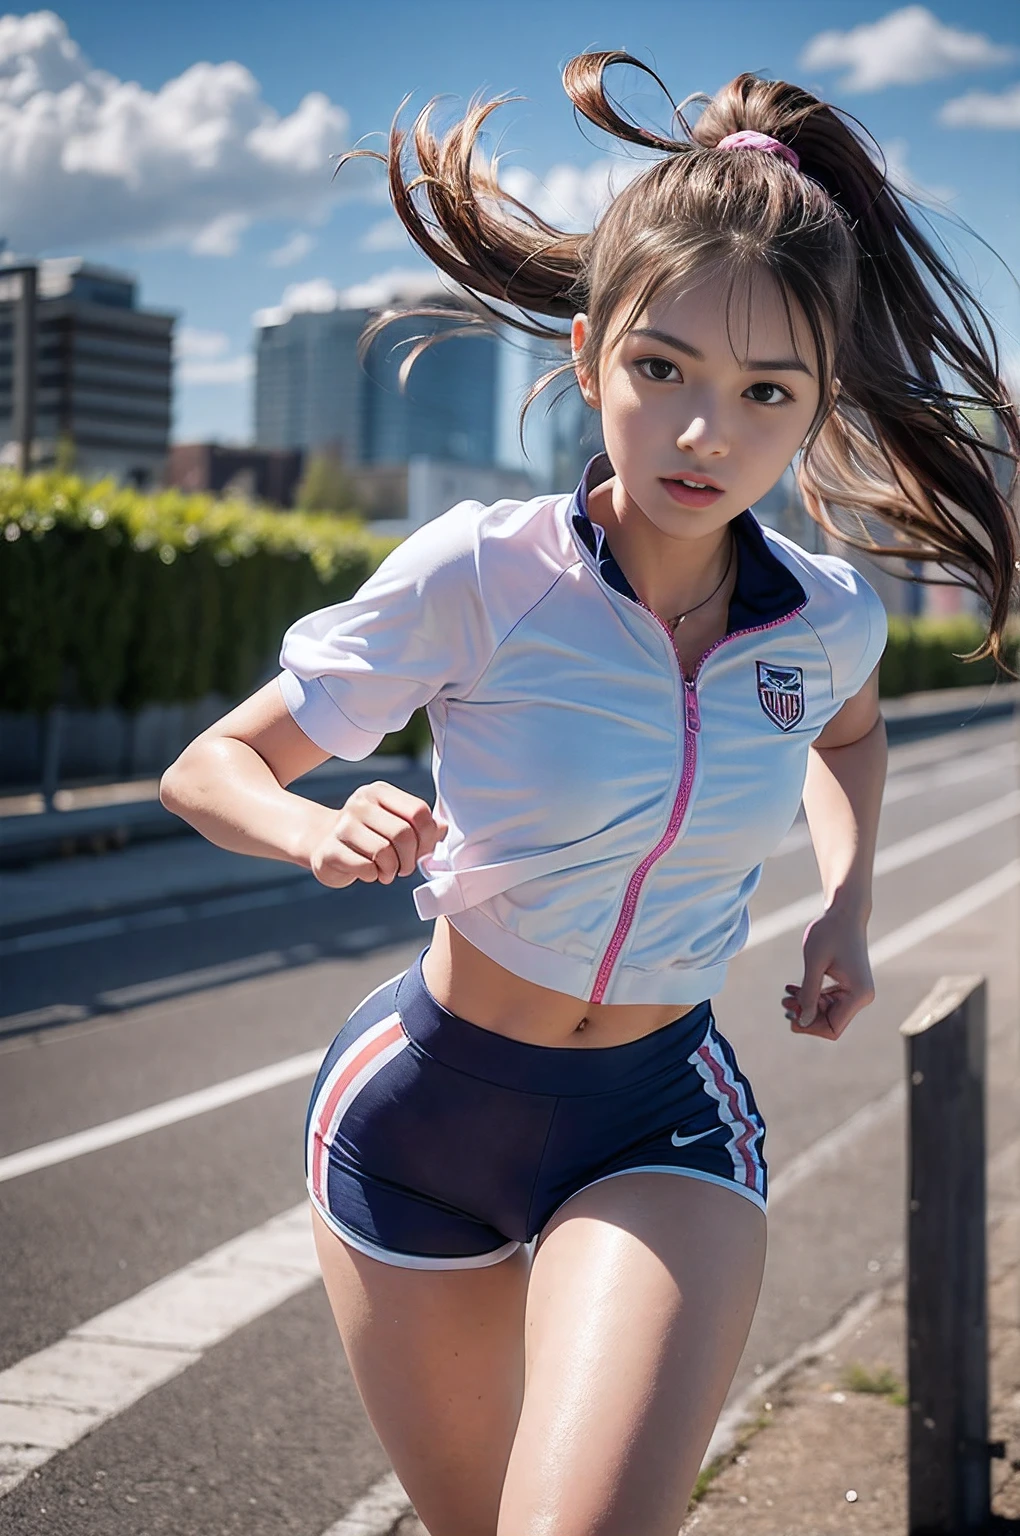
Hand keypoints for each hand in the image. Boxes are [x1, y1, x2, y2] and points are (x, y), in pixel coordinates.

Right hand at [307, 781, 448, 888]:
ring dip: (392, 870)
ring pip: (384, 852)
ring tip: (386, 871)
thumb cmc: (369, 836)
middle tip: (404, 867)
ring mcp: (341, 825)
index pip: (419, 811)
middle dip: (410, 858)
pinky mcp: (329, 850)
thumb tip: (443, 829)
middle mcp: (359, 803)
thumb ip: (422, 825)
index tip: (422, 851)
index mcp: (379, 792)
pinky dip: (373, 876)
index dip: (428, 837)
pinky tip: (369, 872)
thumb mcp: (395, 824)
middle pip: (403, 834)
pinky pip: (365, 867)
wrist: (323, 844)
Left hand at [782, 908, 874, 1040]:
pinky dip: (811, 996)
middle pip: (830, 1022)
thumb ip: (808, 995)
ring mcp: (857, 991)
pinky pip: (829, 1000)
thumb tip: (802, 1021)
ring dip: (806, 1005)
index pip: (833, 1028)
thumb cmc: (830, 933)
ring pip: (827, 1012)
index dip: (810, 1027)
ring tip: (786, 994)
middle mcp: (862, 996)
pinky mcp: (850, 985)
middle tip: (784, 1002)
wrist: (845, 912)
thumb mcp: (814, 964)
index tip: (789, 1017)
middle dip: (805, 1014)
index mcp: (858, 994)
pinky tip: (793, 988)